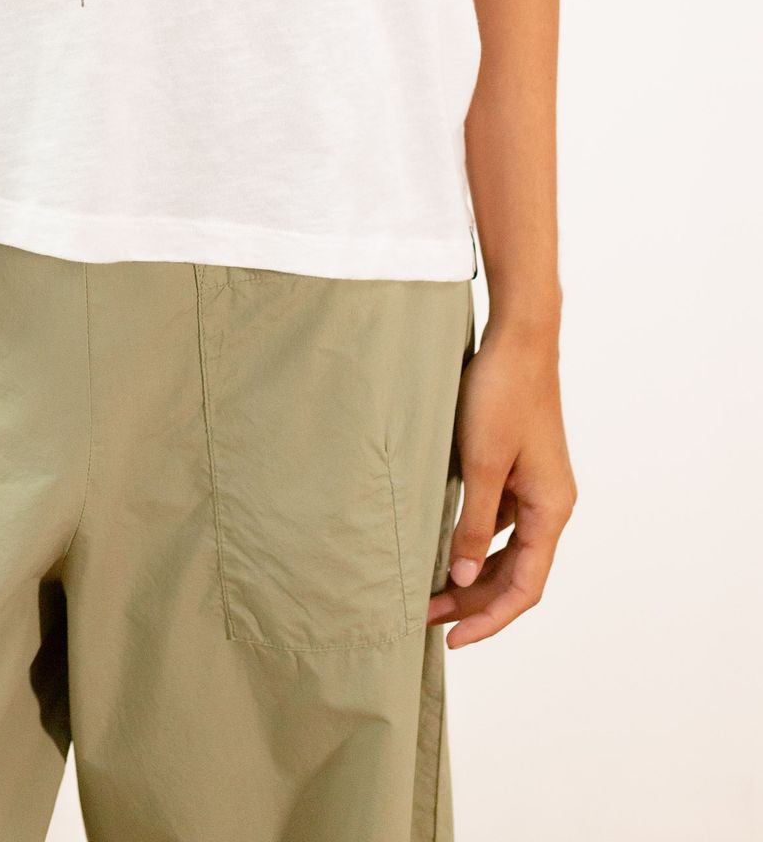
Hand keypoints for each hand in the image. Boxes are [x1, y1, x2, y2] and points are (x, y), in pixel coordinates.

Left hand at [427, 317, 576, 646]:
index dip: (490, 620)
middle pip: (517, 574)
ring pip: (507, 550)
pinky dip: (473, 540)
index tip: (452, 640)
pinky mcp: (519, 468)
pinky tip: (441, 544)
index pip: (525, 587)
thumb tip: (465, 580)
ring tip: (428, 590)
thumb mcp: (482, 464)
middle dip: (474, 602)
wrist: (517, 339)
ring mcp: (536, 486)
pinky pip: (499, 520)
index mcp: (551, 509)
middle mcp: (550, 504)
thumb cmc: (502, 394)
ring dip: (472, 574)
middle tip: (426, 618)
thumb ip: (475, 525)